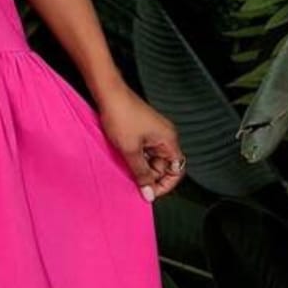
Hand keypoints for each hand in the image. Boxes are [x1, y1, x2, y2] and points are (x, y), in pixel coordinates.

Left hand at [94, 81, 186, 202]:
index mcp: (169, 140)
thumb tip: (148, 192)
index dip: (165, 184)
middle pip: (164, 166)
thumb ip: (141, 173)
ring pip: (152, 159)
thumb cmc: (122, 115)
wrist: (110, 94)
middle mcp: (166, 136)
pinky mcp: (144, 130)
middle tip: (134, 182)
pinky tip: (124, 158)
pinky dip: (136, 157)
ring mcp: (155, 133)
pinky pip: (145, 151)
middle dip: (150, 176)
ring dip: (141, 167)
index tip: (150, 192)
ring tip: (126, 166)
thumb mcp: (131, 150)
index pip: (177, 170)